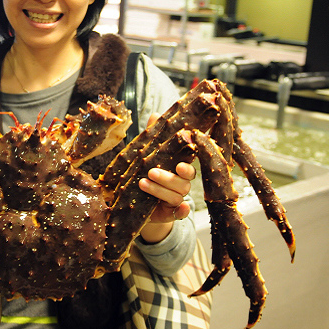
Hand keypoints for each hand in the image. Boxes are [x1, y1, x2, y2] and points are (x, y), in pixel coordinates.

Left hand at [136, 113, 195, 243]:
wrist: (139, 203)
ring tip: (142, 183)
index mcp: (178, 170)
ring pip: (177, 196)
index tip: (177, 164)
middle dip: (168, 178)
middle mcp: (181, 184)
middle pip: (183, 182)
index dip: (186, 166)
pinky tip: (178, 209)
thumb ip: (154, 138)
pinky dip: (181, 212)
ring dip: (160, 190)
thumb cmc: (148, 173)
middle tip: (150, 171)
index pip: (188, 167)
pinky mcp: (170, 213)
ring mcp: (176, 200)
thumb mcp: (148, 155)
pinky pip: (180, 213)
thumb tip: (156, 115)